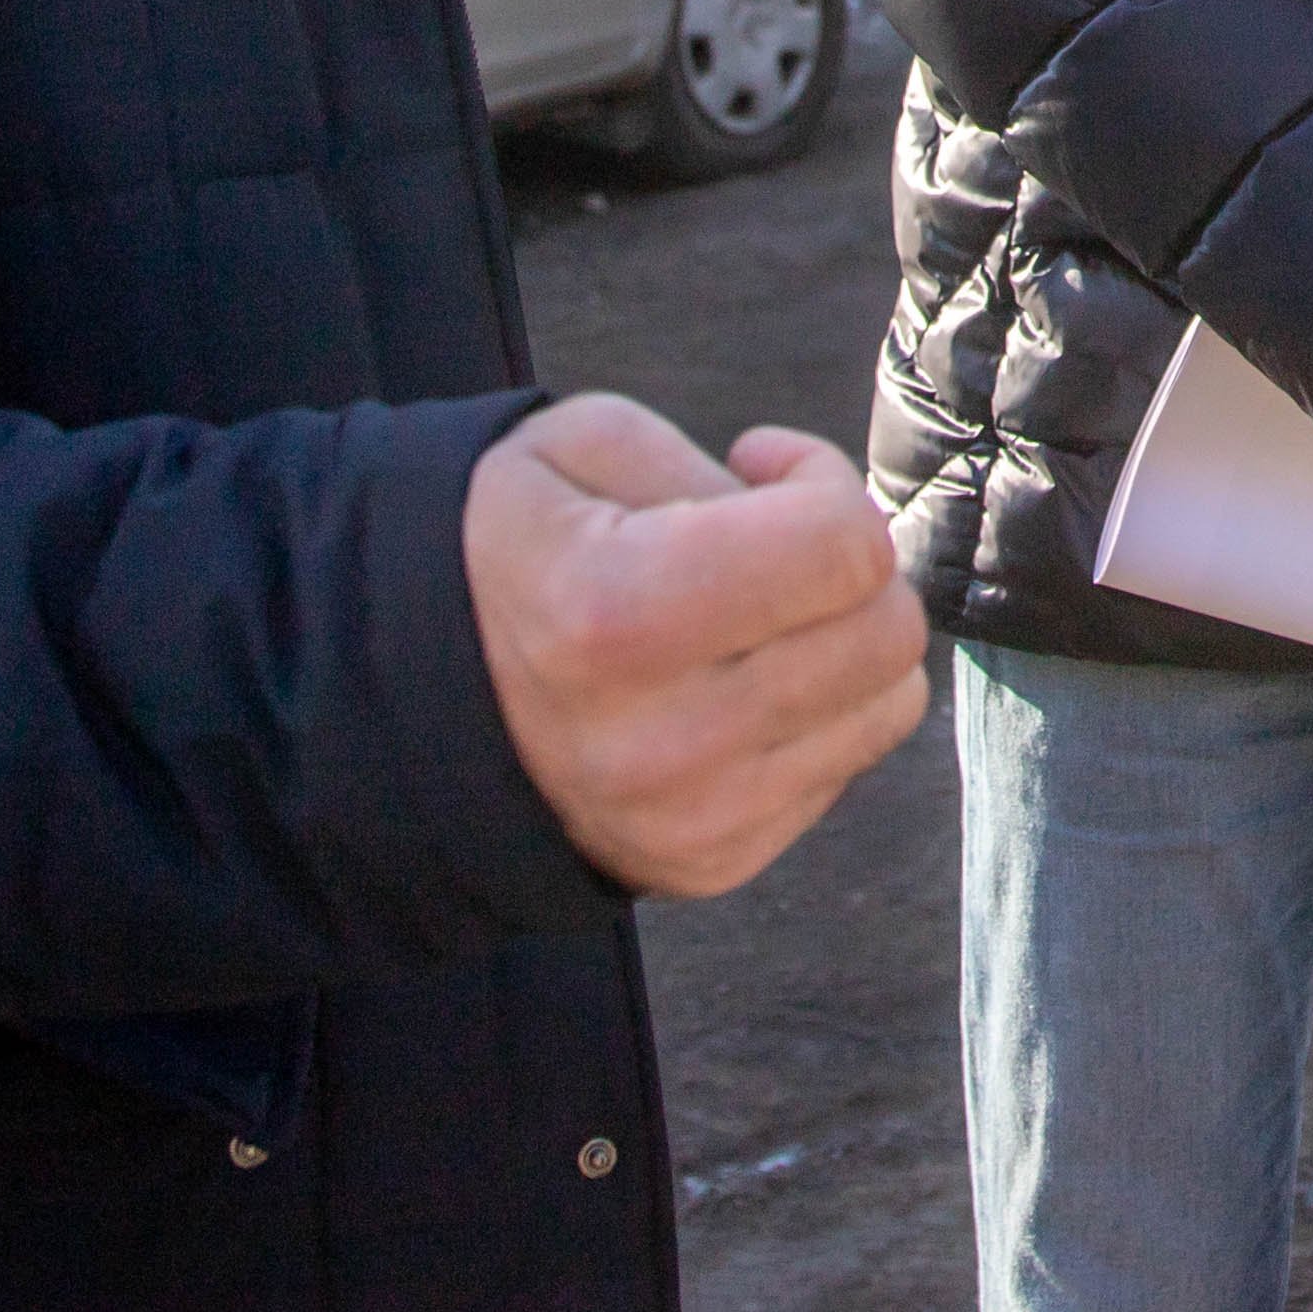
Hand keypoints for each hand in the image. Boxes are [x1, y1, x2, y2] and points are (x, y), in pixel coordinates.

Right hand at [465, 397, 928, 899]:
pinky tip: (731, 685)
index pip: (844, 550)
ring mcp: (691, 819)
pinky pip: (845, 766)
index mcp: (616, 614)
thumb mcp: (578, 448)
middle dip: (849, 565)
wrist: (423, 705)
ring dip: (845, 641)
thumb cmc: (516, 553)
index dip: (824, 485)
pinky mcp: (714, 864)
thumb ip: (715, 465)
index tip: (762, 470)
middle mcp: (659, 739)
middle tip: (773, 545)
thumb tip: (832, 527)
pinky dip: (813, 712)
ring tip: (754, 617)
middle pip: (886, 632)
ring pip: (889, 705)